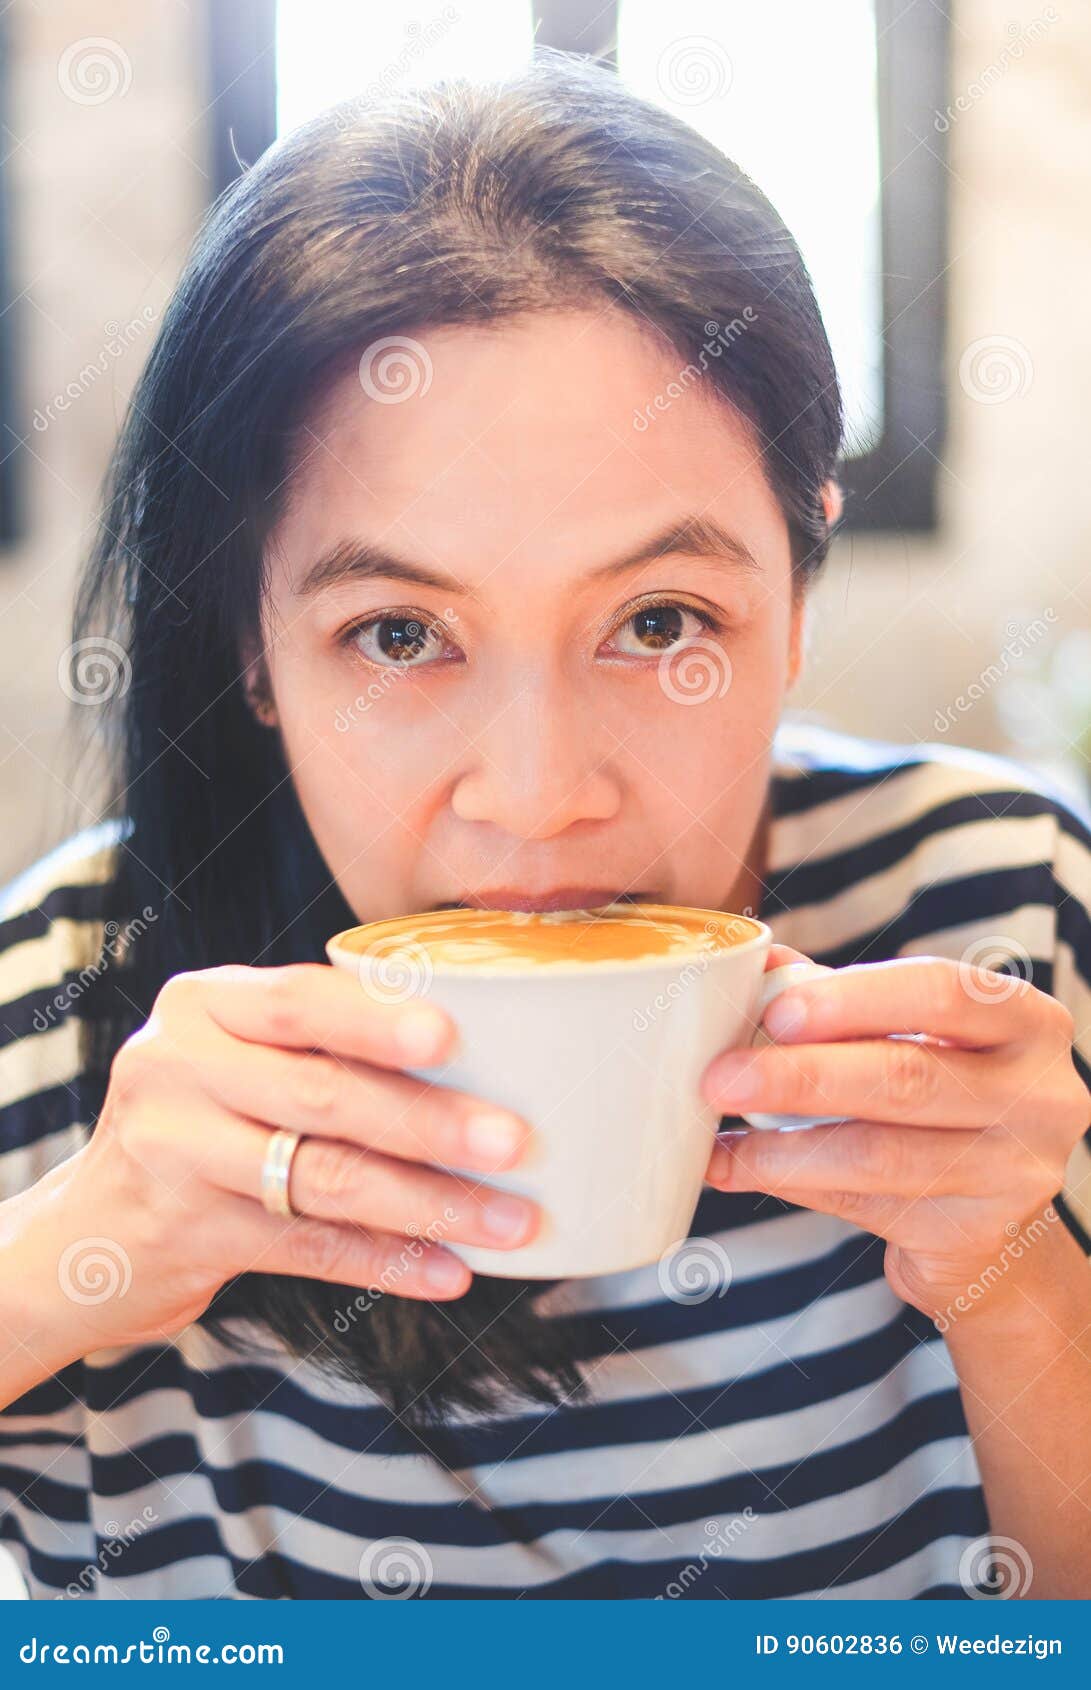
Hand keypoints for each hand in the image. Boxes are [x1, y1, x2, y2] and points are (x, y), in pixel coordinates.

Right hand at [8, 964, 539, 1364]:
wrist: (83, 1231)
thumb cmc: (200, 1119)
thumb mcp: (233, 1055)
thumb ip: (319, 1044)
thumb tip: (483, 1052)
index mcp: (204, 1005)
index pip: (299, 1001)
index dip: (376, 1020)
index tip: (453, 1037)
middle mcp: (178, 1068)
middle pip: (321, 1094)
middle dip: (428, 1121)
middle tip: (513, 1141)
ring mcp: (175, 1154)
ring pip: (324, 1178)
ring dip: (429, 1203)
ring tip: (510, 1220)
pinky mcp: (187, 1235)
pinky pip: (311, 1249)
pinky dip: (389, 1261)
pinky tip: (450, 1272)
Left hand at [700, 944, 1090, 1322]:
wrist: (988, 1225)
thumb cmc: (940, 1103)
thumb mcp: (913, 1038)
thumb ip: (842, 998)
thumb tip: (759, 963)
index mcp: (1025, 1020)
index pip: (941, 993)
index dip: (854, 1000)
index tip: (776, 1012)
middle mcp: (1039, 1095)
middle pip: (906, 1077)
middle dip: (801, 1076)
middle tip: (721, 1077)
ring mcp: (1015, 1173)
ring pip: (878, 1153)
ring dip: (780, 1144)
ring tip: (715, 1133)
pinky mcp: (974, 1235)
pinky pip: (863, 1204)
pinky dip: (787, 1183)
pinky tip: (735, 1168)